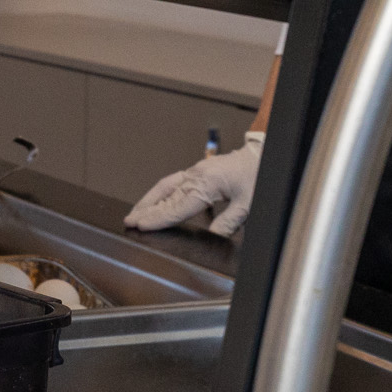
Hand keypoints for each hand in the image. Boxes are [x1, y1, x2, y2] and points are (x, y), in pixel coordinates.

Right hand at [125, 134, 261, 235]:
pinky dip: (161, 194)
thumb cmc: (258, 174)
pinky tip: (156, 202)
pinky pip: (173, 182)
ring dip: (149, 200)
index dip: (159, 218)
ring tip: (136, 213)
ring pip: (166, 186)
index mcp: (208, 183)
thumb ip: (229, 222)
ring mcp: (196, 171)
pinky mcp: (198, 171)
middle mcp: (197, 175)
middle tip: (129, 222)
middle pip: (166, 195)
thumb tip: (213, 237)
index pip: (178, 206)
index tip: (142, 225)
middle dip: (146, 209)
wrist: (262, 153)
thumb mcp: (248, 204)